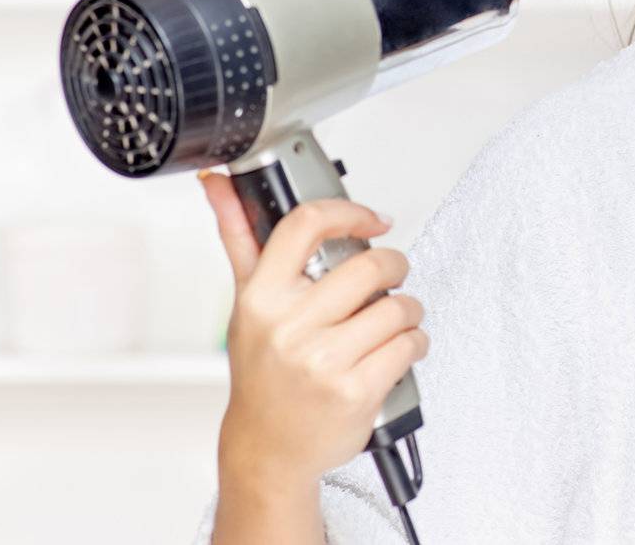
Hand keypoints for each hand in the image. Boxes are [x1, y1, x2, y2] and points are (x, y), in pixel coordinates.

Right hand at [200, 172, 428, 488]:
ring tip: (391, 320)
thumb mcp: (247, 303)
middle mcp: (289, 327)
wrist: (267, 448)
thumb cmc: (262, 372)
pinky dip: (414, 343)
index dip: (350, 211)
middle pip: (372, 264)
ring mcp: (323, 361)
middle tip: (392, 275)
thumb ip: (239, 238)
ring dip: (408, 310)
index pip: (306, 225)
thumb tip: (219, 185)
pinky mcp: (356, 391)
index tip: (373, 219)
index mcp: (262, 298)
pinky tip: (396, 349)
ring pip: (398, 306)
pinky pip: (410, 344)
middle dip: (396, 266)